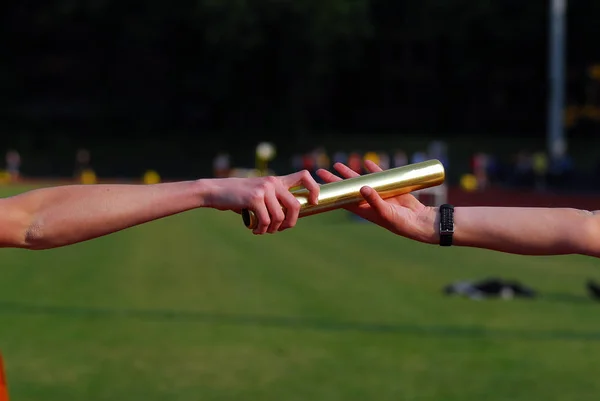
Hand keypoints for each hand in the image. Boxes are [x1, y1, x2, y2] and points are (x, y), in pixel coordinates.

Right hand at [204, 170, 319, 234]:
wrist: (215, 191)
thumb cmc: (237, 196)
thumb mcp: (258, 193)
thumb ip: (273, 200)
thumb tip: (288, 217)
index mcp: (277, 180)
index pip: (304, 176)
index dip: (314, 189)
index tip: (313, 203)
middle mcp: (273, 182)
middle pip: (296, 205)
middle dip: (290, 223)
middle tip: (280, 229)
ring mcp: (264, 189)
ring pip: (279, 217)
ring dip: (272, 229)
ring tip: (263, 230)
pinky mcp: (255, 198)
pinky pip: (266, 220)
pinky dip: (262, 229)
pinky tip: (255, 230)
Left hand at [316, 160, 437, 242]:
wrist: (420, 220)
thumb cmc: (401, 222)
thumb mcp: (386, 213)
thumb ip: (374, 200)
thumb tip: (362, 187)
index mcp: (364, 209)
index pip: (343, 199)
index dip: (332, 192)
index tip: (319, 185)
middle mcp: (368, 201)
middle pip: (347, 188)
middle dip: (335, 180)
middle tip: (320, 171)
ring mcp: (378, 193)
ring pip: (360, 180)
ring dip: (350, 173)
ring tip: (337, 164)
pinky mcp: (390, 187)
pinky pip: (379, 175)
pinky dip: (373, 168)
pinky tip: (366, 161)